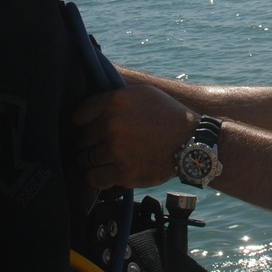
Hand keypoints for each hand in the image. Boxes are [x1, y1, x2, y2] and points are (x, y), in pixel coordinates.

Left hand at [74, 84, 199, 189]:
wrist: (191, 142)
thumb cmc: (168, 115)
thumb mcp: (142, 93)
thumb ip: (115, 96)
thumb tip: (93, 99)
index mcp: (115, 102)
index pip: (80, 115)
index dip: (84, 123)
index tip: (90, 127)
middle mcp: (112, 125)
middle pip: (82, 138)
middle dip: (90, 142)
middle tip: (103, 144)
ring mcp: (117, 150)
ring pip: (86, 159)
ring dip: (94, 160)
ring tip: (107, 158)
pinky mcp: (123, 173)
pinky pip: (94, 178)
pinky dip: (97, 177)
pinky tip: (105, 172)